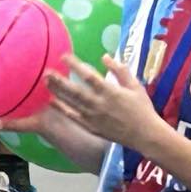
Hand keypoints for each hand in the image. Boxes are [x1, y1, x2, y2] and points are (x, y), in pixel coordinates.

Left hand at [43, 56, 162, 150]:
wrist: (145, 135)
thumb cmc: (142, 108)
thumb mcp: (135, 86)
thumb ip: (120, 70)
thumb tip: (105, 56)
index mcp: (110, 92)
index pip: (89, 76)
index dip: (75, 65)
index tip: (63, 56)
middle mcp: (99, 104)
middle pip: (75, 90)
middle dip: (59, 80)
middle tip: (45, 71)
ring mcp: (93, 117)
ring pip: (71, 103)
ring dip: (57, 92)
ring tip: (45, 82)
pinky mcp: (91, 127)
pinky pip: (73, 116)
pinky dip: (61, 109)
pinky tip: (51, 101)